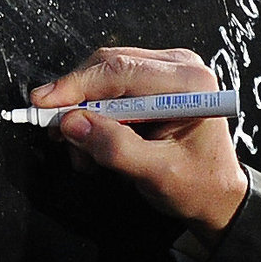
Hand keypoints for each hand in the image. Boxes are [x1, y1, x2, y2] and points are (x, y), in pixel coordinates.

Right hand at [31, 47, 247, 235]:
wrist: (216, 195)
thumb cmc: (198, 185)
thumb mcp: (156, 173)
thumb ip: (114, 148)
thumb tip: (72, 124)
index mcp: (190, 85)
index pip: (121, 71)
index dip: (77, 86)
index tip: (44, 104)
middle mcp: (180, 67)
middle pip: (108, 66)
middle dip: (76, 102)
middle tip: (57, 135)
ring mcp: (166, 71)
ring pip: (103, 77)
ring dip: (83, 114)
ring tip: (83, 154)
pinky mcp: (153, 81)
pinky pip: (109, 88)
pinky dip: (94, 116)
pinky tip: (94, 143)